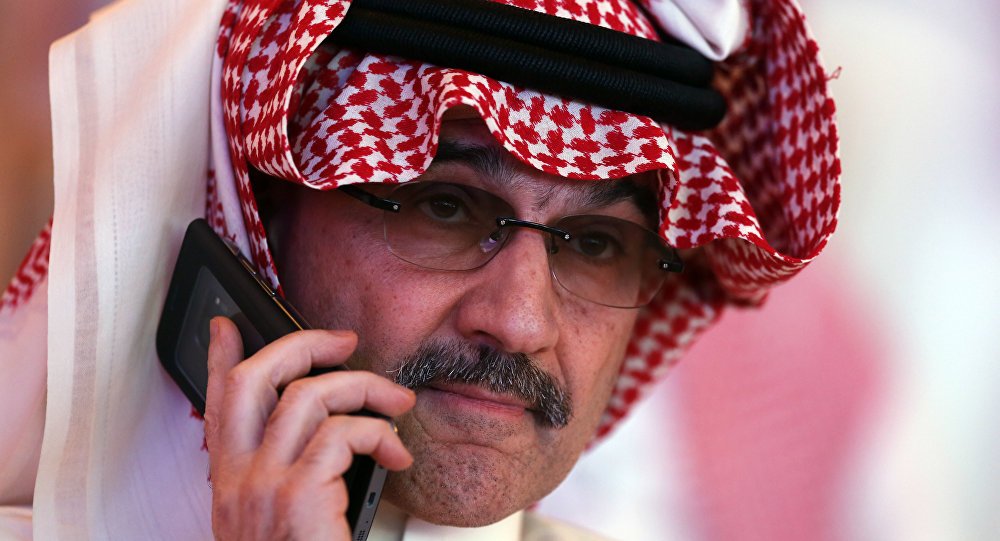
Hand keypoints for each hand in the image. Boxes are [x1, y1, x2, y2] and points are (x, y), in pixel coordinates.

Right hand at [204, 317, 414, 539]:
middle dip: (301, 344)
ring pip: (308, 396)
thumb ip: (283, 477)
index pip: (215, 403)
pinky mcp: (298, 498)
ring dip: (364, 388)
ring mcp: (263, 487)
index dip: (216, 356)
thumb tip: (322, 432)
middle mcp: (238, 479)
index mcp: (232, 482)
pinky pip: (341, 434)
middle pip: (253, 379)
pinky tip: (395, 455)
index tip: (226, 324)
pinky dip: (378, 434)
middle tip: (344, 343)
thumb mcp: (274, 521)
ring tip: (396, 404)